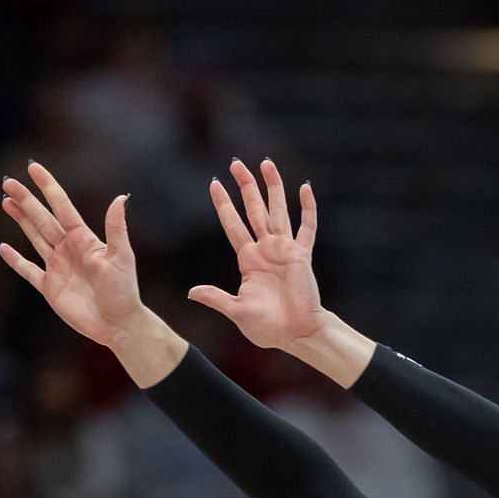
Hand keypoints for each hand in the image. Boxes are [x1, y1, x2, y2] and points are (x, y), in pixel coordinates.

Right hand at [0, 163, 145, 347]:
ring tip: (5, 202)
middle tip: (7, 182)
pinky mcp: (50, 288)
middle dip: (25, 200)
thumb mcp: (121, 257)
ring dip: (20, 220)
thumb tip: (120, 197)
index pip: (62, 206)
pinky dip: (16, 260)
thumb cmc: (124, 291)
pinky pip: (29, 271)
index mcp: (84, 239)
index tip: (32, 168)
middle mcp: (68, 249)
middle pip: (42, 219)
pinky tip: (3, 248)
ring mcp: (58, 267)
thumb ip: (116, 228)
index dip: (48, 187)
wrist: (118, 324)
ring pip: (34, 237)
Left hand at [189, 159, 329, 349]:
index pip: (233, 224)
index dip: (224, 204)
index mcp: (249, 260)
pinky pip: (306, 227)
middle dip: (245, 186)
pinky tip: (304, 187)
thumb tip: (191, 292)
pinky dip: (306, 208)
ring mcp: (285, 250)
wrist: (296, 335)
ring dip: (272, 187)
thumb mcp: (237, 311)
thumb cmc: (268, 327)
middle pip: (253, 209)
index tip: (214, 183)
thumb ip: (216, 298)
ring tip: (266, 163)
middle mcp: (266, 249)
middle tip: (236, 163)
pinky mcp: (302, 255)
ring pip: (277, 210)